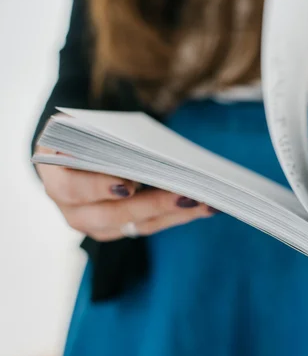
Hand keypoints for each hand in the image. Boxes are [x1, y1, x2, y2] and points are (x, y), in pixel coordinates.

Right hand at [35, 147, 215, 240]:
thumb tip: (140, 146)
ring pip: (136, 225)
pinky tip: (203, 206)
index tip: (129, 185)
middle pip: (111, 214)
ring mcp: (94, 224)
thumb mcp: (86, 125)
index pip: (72, 188)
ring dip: (174, 214)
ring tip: (206, 202)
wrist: (78, 148)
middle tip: (187, 195)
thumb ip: (102, 136)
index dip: (98, 188)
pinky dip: (176, 216)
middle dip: (153, 205)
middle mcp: (70, 209)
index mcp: (54, 176)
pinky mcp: (117, 230)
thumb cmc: (86, 132)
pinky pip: (148, 226)